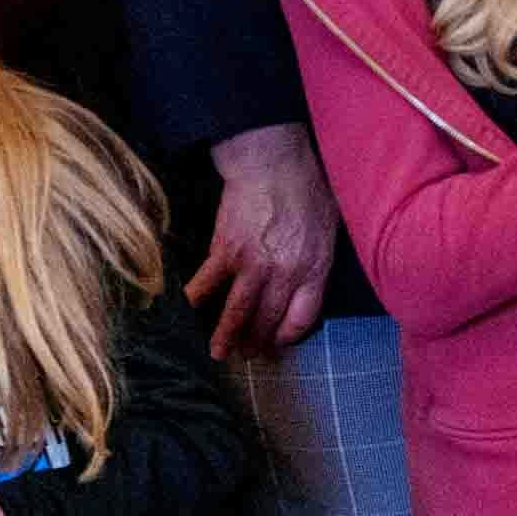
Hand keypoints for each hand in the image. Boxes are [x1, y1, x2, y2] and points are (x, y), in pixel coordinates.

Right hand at [186, 124, 337, 357]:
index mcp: (314, 269)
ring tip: (218, 354)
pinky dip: (195, 300)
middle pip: (268, 321)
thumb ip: (320, 258)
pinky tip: (187, 312)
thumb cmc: (308, 187)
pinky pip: (207, 284)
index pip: (302, 318)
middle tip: (248, 355)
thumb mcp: (329, 227)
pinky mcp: (225, 251)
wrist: (274, 161)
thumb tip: (311, 280)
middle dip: (257, 343)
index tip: (279, 342)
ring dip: (226, 337)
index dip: (288, 336)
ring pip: (237, 312)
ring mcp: (253, 265)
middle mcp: (284, 274)